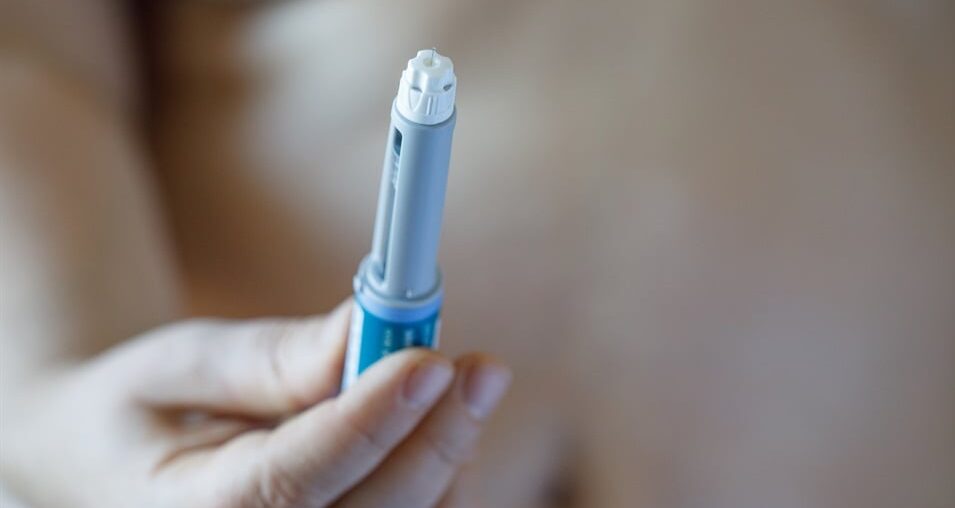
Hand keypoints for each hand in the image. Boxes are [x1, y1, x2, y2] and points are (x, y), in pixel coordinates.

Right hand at [0, 301, 510, 507]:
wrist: (113, 467)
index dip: (371, 420)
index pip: (294, 479)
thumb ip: (271, 357)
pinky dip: (443, 478)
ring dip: (446, 456)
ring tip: (457, 388)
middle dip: (436, 437)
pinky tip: (437, 428)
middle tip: (482, 368)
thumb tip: (366, 325)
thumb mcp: (178, 363)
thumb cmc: (144, 409)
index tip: (431, 360)